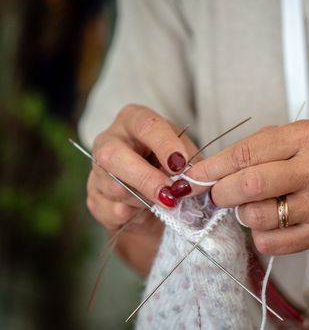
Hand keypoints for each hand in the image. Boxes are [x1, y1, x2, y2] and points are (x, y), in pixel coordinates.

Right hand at [87, 104, 198, 234]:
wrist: (157, 196)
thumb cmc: (172, 166)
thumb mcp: (186, 157)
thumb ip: (187, 165)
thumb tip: (184, 181)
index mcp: (134, 120)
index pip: (145, 125)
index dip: (164, 144)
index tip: (181, 163)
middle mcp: (109, 140)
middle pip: (113, 155)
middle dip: (146, 178)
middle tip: (170, 193)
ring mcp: (97, 170)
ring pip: (114, 188)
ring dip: (145, 200)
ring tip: (164, 202)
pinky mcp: (95, 198)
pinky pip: (113, 211)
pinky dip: (136, 215)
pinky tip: (147, 211)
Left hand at [187, 120, 308, 254]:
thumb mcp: (300, 137)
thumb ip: (258, 147)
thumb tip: (211, 168)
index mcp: (305, 138)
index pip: (246, 153)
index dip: (212, 167)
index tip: (192, 176)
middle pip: (248, 185)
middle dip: (221, 192)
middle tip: (217, 194)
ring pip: (256, 216)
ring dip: (243, 213)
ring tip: (253, 204)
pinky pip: (269, 242)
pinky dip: (259, 234)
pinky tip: (271, 222)